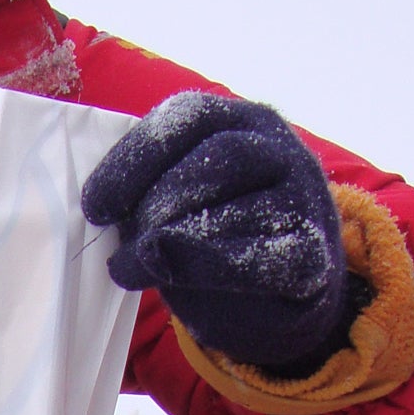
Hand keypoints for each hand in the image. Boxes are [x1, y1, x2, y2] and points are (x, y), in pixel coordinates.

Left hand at [81, 91, 349, 369]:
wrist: (277, 297)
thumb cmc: (212, 236)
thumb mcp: (174, 202)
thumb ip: (147, 193)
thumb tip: (102, 208)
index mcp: (239, 120)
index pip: (187, 117)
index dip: (136, 158)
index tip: (96, 205)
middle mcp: (280, 148)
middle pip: (219, 156)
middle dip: (158, 201)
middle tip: (120, 244)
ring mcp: (307, 198)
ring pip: (244, 207)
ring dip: (176, 242)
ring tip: (131, 269)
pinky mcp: (317, 254)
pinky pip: (267, 258)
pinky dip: (211, 268)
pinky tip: (171, 281)